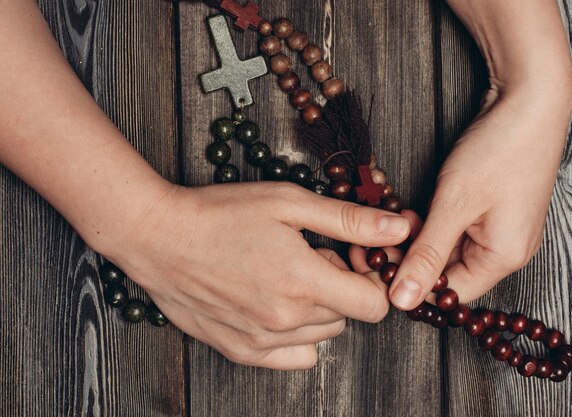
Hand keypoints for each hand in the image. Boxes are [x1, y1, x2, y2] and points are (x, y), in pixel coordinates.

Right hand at [102, 182, 409, 368]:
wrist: (159, 237)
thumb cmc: (221, 214)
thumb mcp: (289, 203)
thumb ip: (348, 221)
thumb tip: (399, 229)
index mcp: (304, 281)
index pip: (374, 304)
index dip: (369, 278)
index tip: (349, 258)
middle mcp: (287, 319)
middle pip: (347, 316)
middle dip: (339, 287)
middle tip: (308, 257)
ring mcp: (263, 340)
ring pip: (322, 335)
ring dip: (316, 308)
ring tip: (284, 275)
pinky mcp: (241, 350)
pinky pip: (295, 358)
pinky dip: (296, 336)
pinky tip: (274, 304)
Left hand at [386, 82, 571, 309]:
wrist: (530, 101)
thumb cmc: (499, 150)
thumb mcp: (454, 204)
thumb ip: (427, 255)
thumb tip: (402, 300)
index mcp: (503, 258)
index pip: (449, 295)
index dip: (412, 283)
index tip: (382, 264)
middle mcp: (506, 250)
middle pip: (449, 273)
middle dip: (414, 256)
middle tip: (384, 237)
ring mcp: (501, 230)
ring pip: (449, 250)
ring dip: (421, 238)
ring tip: (401, 216)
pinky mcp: (492, 212)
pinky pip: (457, 231)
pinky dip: (434, 224)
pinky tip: (416, 209)